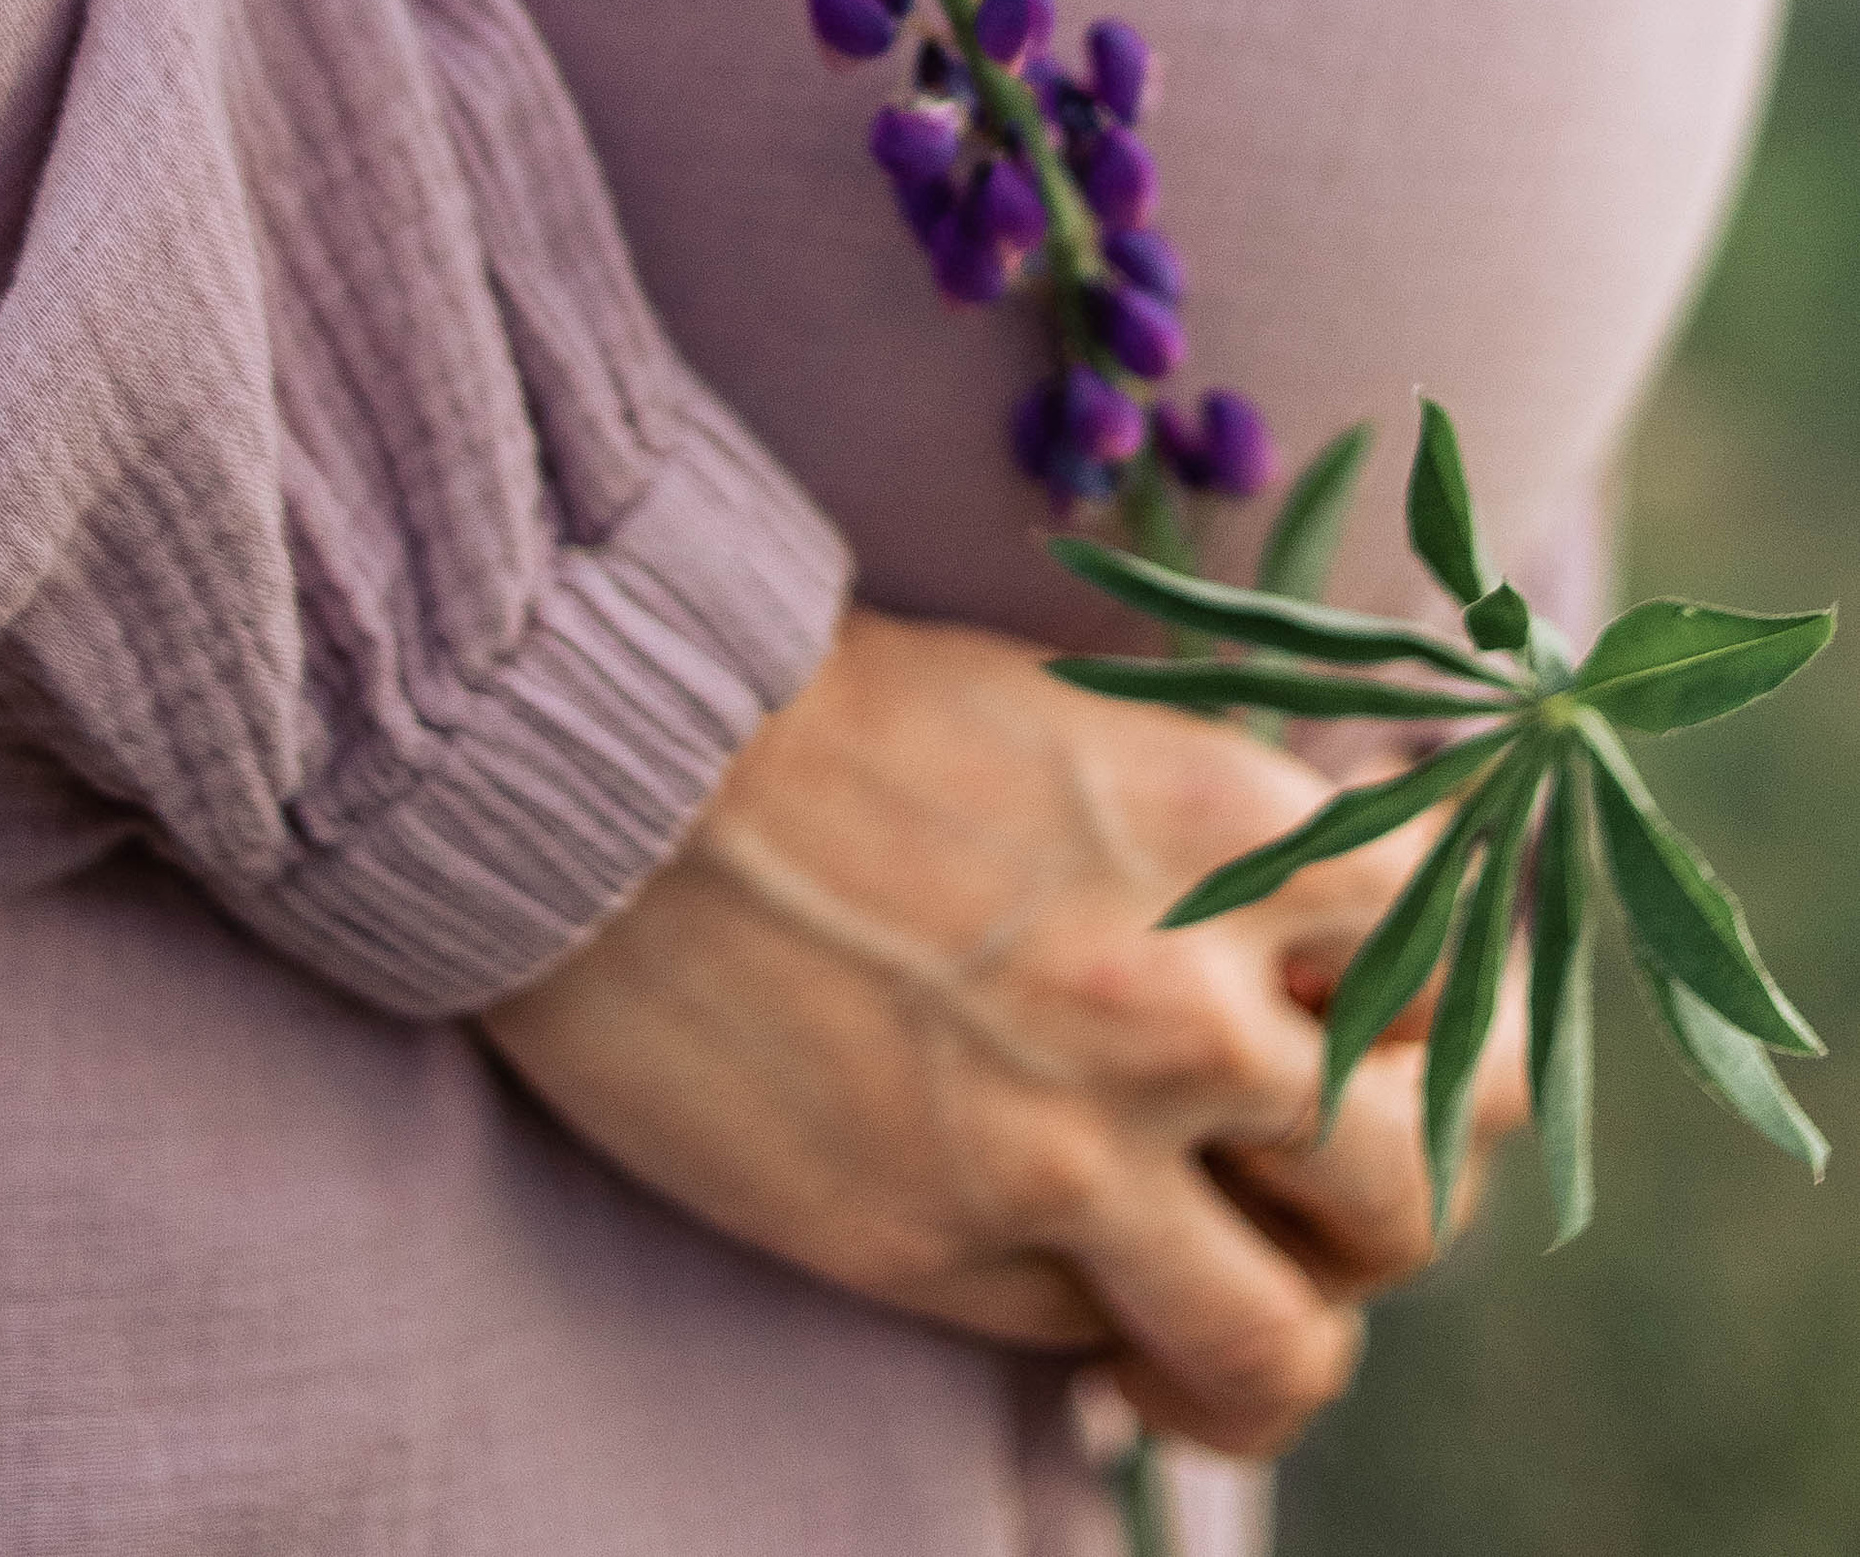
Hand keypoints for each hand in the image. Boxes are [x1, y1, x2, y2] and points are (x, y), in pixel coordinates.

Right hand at [482, 606, 1526, 1460]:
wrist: (606, 764)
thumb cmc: (823, 710)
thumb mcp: (1073, 724)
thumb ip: (1209, 839)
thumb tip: (1315, 952)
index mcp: (1226, 828)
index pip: (1457, 961)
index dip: (1459, 1010)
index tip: (1416, 1029)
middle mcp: (1185, 999)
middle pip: (1423, 1172)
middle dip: (1406, 1191)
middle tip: (1335, 1181)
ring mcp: (1071, 1143)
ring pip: (1297, 1337)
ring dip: (1289, 1332)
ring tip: (1228, 1317)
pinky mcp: (946, 1245)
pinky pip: (1102, 1352)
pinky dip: (1124, 1357)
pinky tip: (1094, 1325)